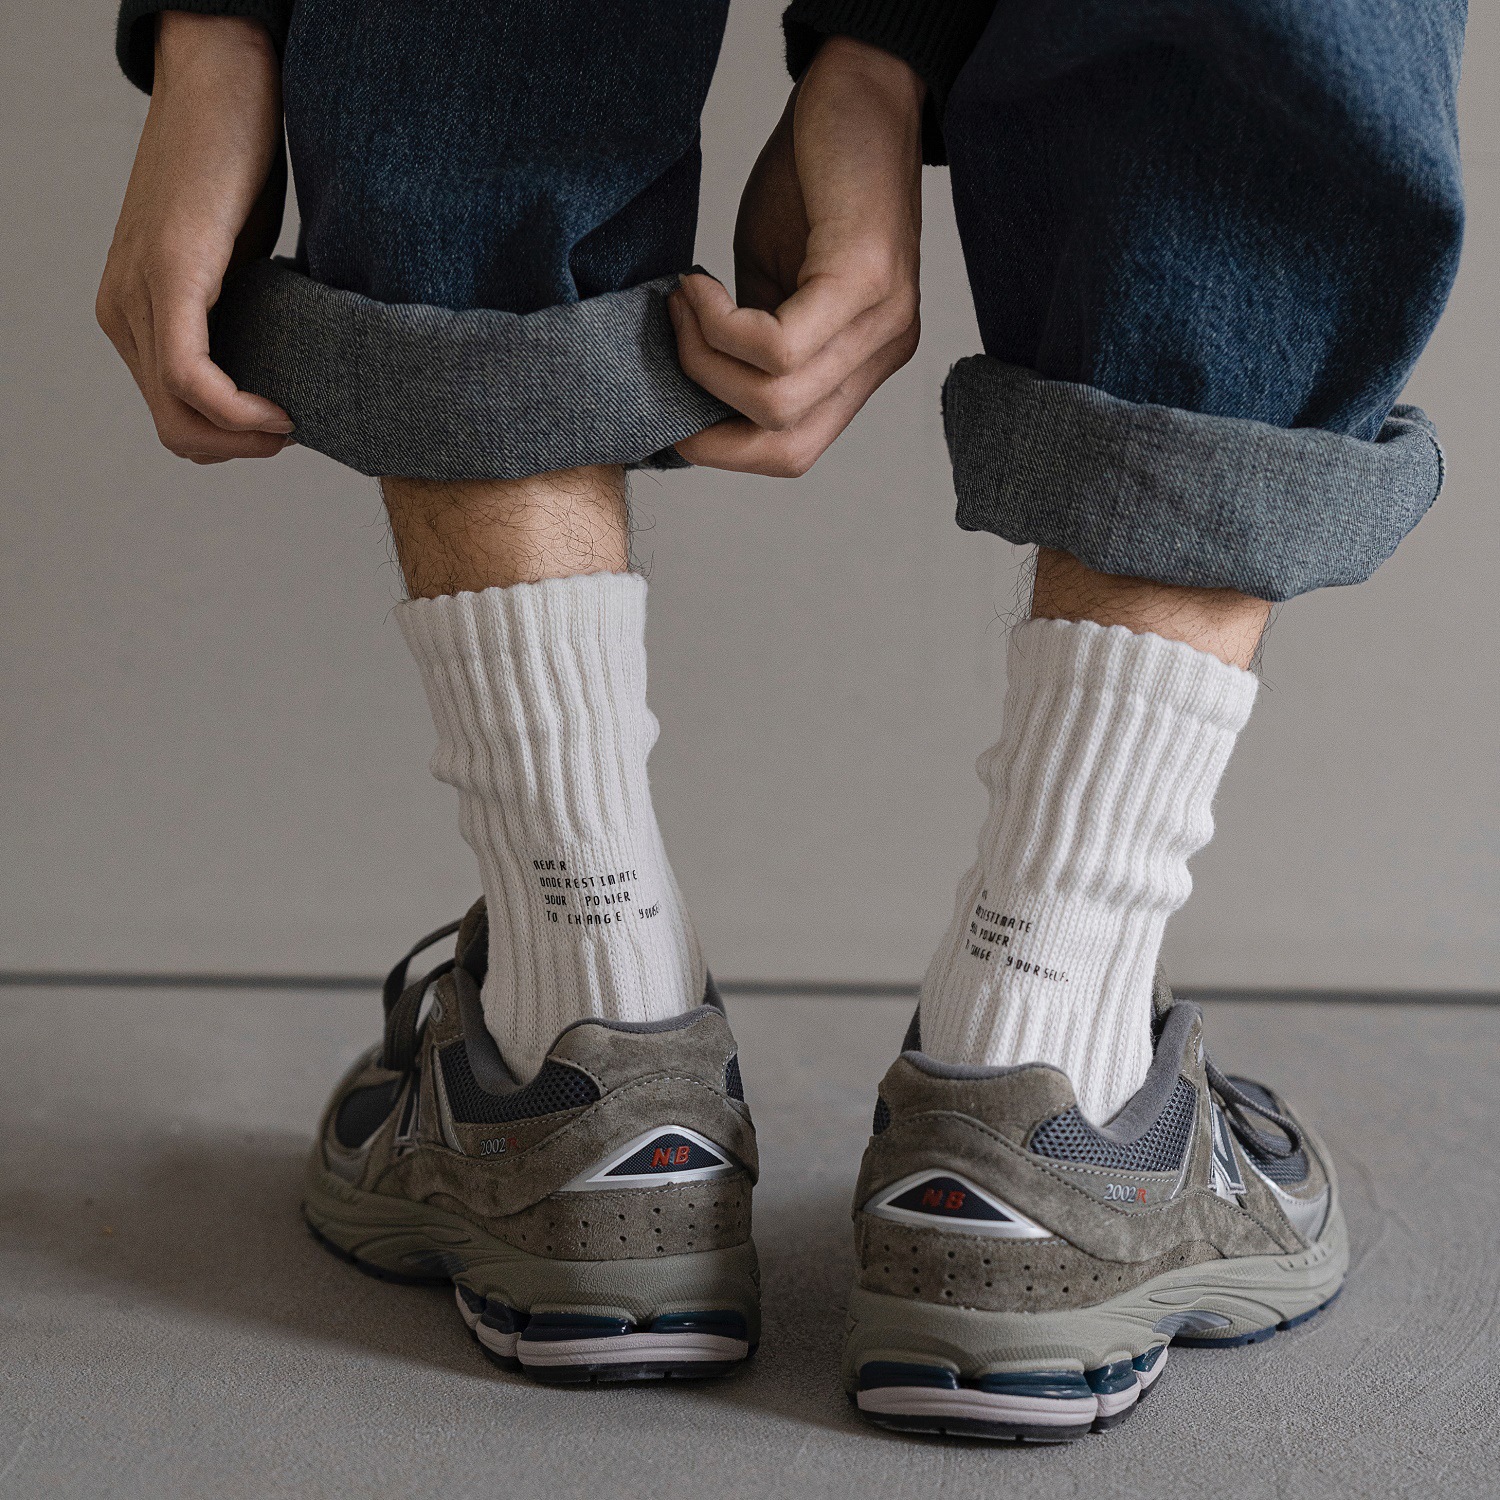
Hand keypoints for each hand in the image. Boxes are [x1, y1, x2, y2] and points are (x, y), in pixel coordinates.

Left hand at [96, 14, 292, 463]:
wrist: (225, 82)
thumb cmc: (239, 166)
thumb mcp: (236, 265)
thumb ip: (239, 316)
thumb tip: (283, 365)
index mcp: (133, 311)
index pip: (171, 415)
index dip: (230, 442)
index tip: (284, 427)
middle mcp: (120, 309)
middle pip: (172, 428)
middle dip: (235, 450)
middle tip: (290, 434)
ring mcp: (138, 292)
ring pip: (177, 413)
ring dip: (239, 438)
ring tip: (288, 424)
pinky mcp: (169, 274)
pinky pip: (190, 377)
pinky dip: (236, 409)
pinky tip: (276, 411)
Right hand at [670, 36, 923, 477]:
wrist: (860, 87)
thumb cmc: (810, 181)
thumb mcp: (768, 285)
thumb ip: (744, 348)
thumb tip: (689, 396)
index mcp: (860, 366)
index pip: (793, 453)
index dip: (722, 448)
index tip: (671, 400)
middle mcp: (882, 354)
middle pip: (788, 450)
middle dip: (708, 424)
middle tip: (670, 352)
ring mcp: (883, 322)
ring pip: (778, 404)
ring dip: (707, 360)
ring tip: (683, 304)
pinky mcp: (866, 280)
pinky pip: (780, 347)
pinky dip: (722, 326)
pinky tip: (698, 283)